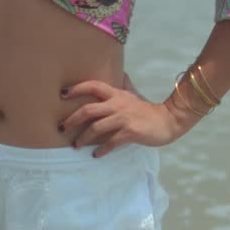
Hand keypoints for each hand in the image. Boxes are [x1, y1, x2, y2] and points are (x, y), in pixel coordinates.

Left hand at [59, 74, 180, 155]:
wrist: (167, 121)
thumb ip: (124, 85)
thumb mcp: (134, 94)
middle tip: (62, 127)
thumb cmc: (147, 110)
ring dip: (83, 138)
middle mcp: (117, 104)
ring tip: (76, 145)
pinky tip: (96, 155)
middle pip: (88, 109)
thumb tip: (121, 73)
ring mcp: (123, 118)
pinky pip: (111, 142)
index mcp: (116, 94)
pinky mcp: (130, 132)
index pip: (93, 86)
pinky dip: (101, 150)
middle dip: (72, 119)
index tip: (62, 94)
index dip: (76, 88)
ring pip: (96, 128)